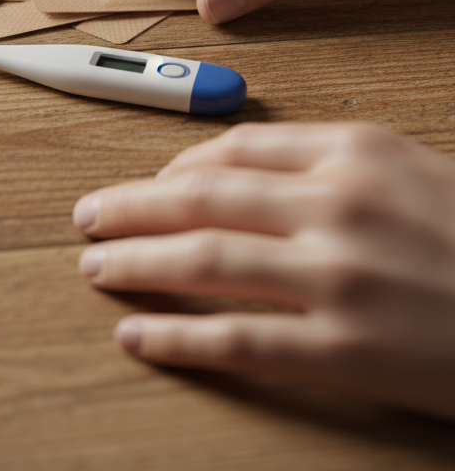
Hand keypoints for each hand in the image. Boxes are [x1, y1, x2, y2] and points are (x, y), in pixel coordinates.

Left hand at [73, 122, 454, 419]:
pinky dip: (177, 338)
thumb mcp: (412, 171)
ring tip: (93, 265)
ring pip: (202, 261)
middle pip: (200, 196)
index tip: (147, 183)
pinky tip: (137, 336)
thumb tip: (238, 169)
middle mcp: (336, 203)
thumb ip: (327, 162)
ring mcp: (338, 277)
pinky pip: (238, 341)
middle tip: (86, 215)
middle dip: (129, 205)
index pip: (234, 147)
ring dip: (134, 261)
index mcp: (353, 151)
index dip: (174, 166)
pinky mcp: (347, 350)